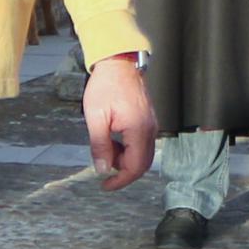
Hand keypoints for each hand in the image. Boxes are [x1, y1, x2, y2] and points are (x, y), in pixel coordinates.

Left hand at [82, 54, 156, 186]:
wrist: (118, 62)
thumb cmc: (106, 85)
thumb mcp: (96, 117)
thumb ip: (100, 146)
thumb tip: (103, 169)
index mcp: (138, 130)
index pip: (135, 166)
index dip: (120, 181)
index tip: (105, 185)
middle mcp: (150, 129)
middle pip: (142, 164)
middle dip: (123, 173)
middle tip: (104, 175)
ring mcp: (151, 124)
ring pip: (143, 154)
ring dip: (125, 160)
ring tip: (105, 151)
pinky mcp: (148, 120)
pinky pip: (143, 143)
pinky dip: (129, 150)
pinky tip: (114, 142)